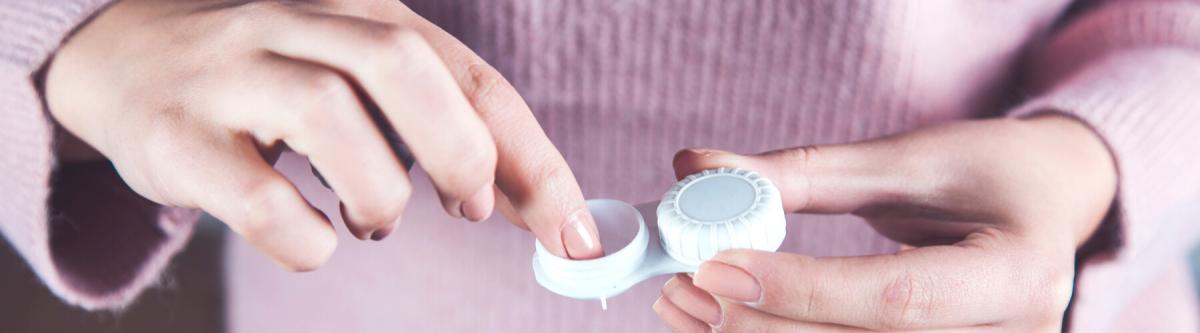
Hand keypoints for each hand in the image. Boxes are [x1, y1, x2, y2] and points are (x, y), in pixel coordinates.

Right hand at [45, 0, 602, 270]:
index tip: (573, 233)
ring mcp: (231, 74)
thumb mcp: (355, 74)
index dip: (533, 159)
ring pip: (329, 114)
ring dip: (379, 191)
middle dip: (460, 150)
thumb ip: (435, 120)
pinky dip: (306, 237)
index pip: (471, 76)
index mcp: (360, 8)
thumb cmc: (267, 78)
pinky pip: (258, 196)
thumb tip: (522, 196)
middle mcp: (296, 24)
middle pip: (403, 63)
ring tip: (373, 218)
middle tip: (469, 209)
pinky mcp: (178, 135)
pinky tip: (313, 237)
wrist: (121, 54)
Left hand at [653, 116, 1116, 331]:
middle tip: (685, 291)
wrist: (1047, 208)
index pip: (896, 295)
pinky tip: (731, 326)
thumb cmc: (986, 173)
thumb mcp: (906, 159)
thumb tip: (697, 169)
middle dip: (760, 324)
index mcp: (1016, 270)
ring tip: (689, 309)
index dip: (801, 288)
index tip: (718, 267)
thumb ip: (805, 173)